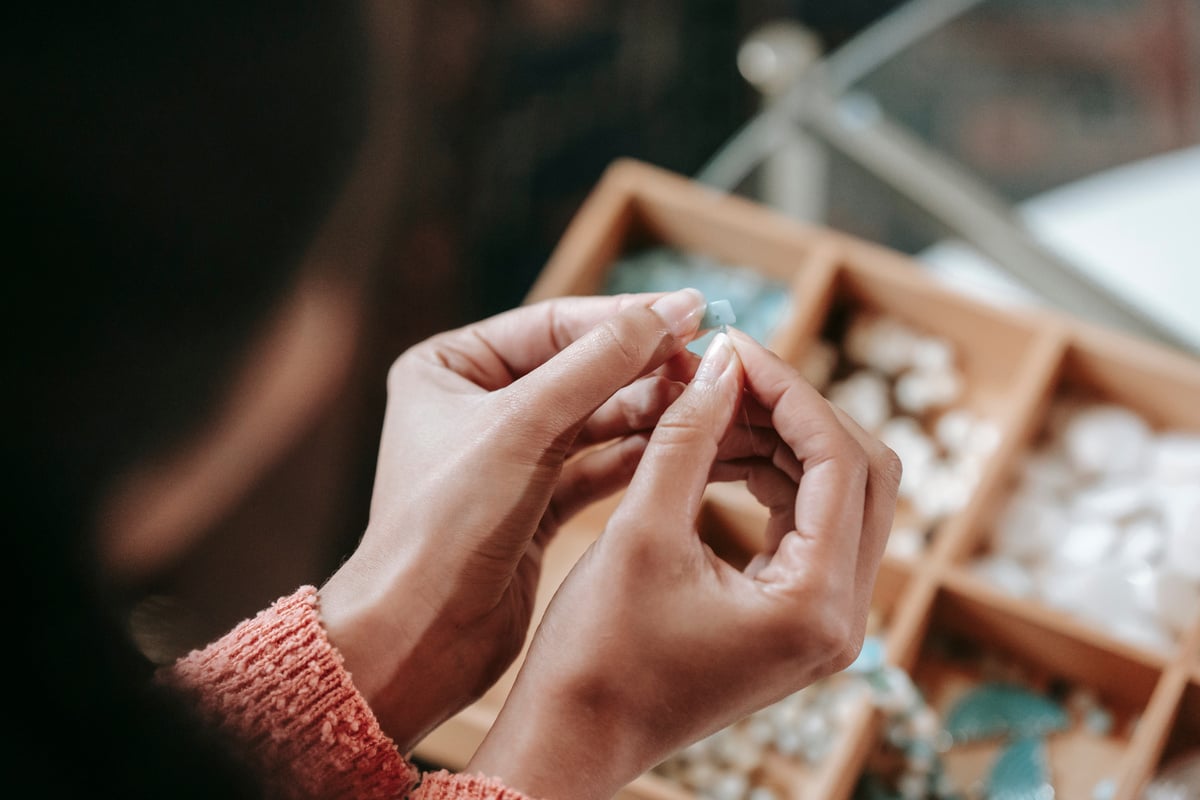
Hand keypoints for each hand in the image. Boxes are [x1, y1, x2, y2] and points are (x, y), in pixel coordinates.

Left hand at [317, 289, 708, 751]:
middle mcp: (475, 406)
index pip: (553, 324)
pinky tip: (676, 448)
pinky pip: (594, 467)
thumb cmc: (445, 524)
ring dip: (646, 411)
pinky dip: (633, 458)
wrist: (419, 638)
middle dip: (643, 368)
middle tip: (707, 366)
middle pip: (579, 369)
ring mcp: (506, 458)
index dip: (627, 318)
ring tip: (702, 405)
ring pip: (592, 419)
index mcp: (449, 367)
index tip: (696, 313)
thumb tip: (674, 310)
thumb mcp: (525, 426)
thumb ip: (601, 363)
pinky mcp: (532, 506)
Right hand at [467, 329, 900, 799]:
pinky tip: (719, 448)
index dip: (790, 390)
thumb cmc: (597, 655)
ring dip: (782, 441)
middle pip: (861, 474)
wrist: (573, 738)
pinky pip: (807, 524)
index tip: (736, 347)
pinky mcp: (796, 618)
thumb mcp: (641, 532)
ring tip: (713, 403)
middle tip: (730, 370)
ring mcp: (824, 622)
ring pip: (837, 495)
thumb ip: (690, 437)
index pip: (840, 461)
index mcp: (816, 605)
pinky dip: (771, 478)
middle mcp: (841, 618)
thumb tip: (722, 363)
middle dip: (797, 411)